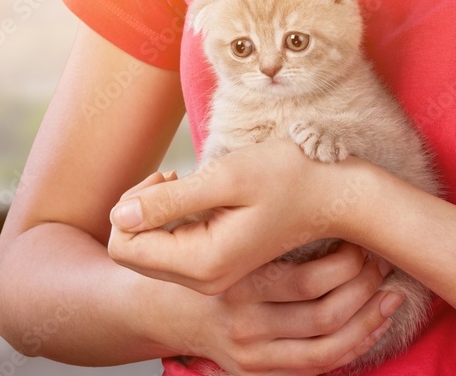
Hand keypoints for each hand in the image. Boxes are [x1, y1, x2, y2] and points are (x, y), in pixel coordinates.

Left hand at [108, 138, 376, 293]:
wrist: (336, 195)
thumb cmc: (289, 178)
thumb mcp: (226, 178)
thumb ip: (169, 201)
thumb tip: (119, 215)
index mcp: (201, 262)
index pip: (123, 245)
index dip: (131, 205)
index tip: (169, 177)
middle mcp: (203, 279)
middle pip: (131, 250)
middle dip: (140, 209)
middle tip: (175, 177)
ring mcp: (212, 276)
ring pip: (149, 249)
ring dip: (156, 213)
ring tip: (187, 184)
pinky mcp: (218, 265)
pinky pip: (171, 248)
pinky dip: (173, 220)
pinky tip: (199, 197)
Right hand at [171, 240, 404, 374]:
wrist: (170, 310)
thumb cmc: (208, 259)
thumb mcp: (222, 235)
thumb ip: (261, 224)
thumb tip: (324, 203)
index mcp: (237, 284)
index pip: (309, 282)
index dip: (348, 264)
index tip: (362, 243)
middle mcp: (244, 324)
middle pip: (325, 315)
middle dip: (365, 289)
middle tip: (381, 264)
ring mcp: (251, 355)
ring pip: (329, 348)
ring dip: (369, 321)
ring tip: (390, 295)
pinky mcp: (257, 373)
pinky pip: (318, 367)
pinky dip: (353, 346)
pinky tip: (373, 325)